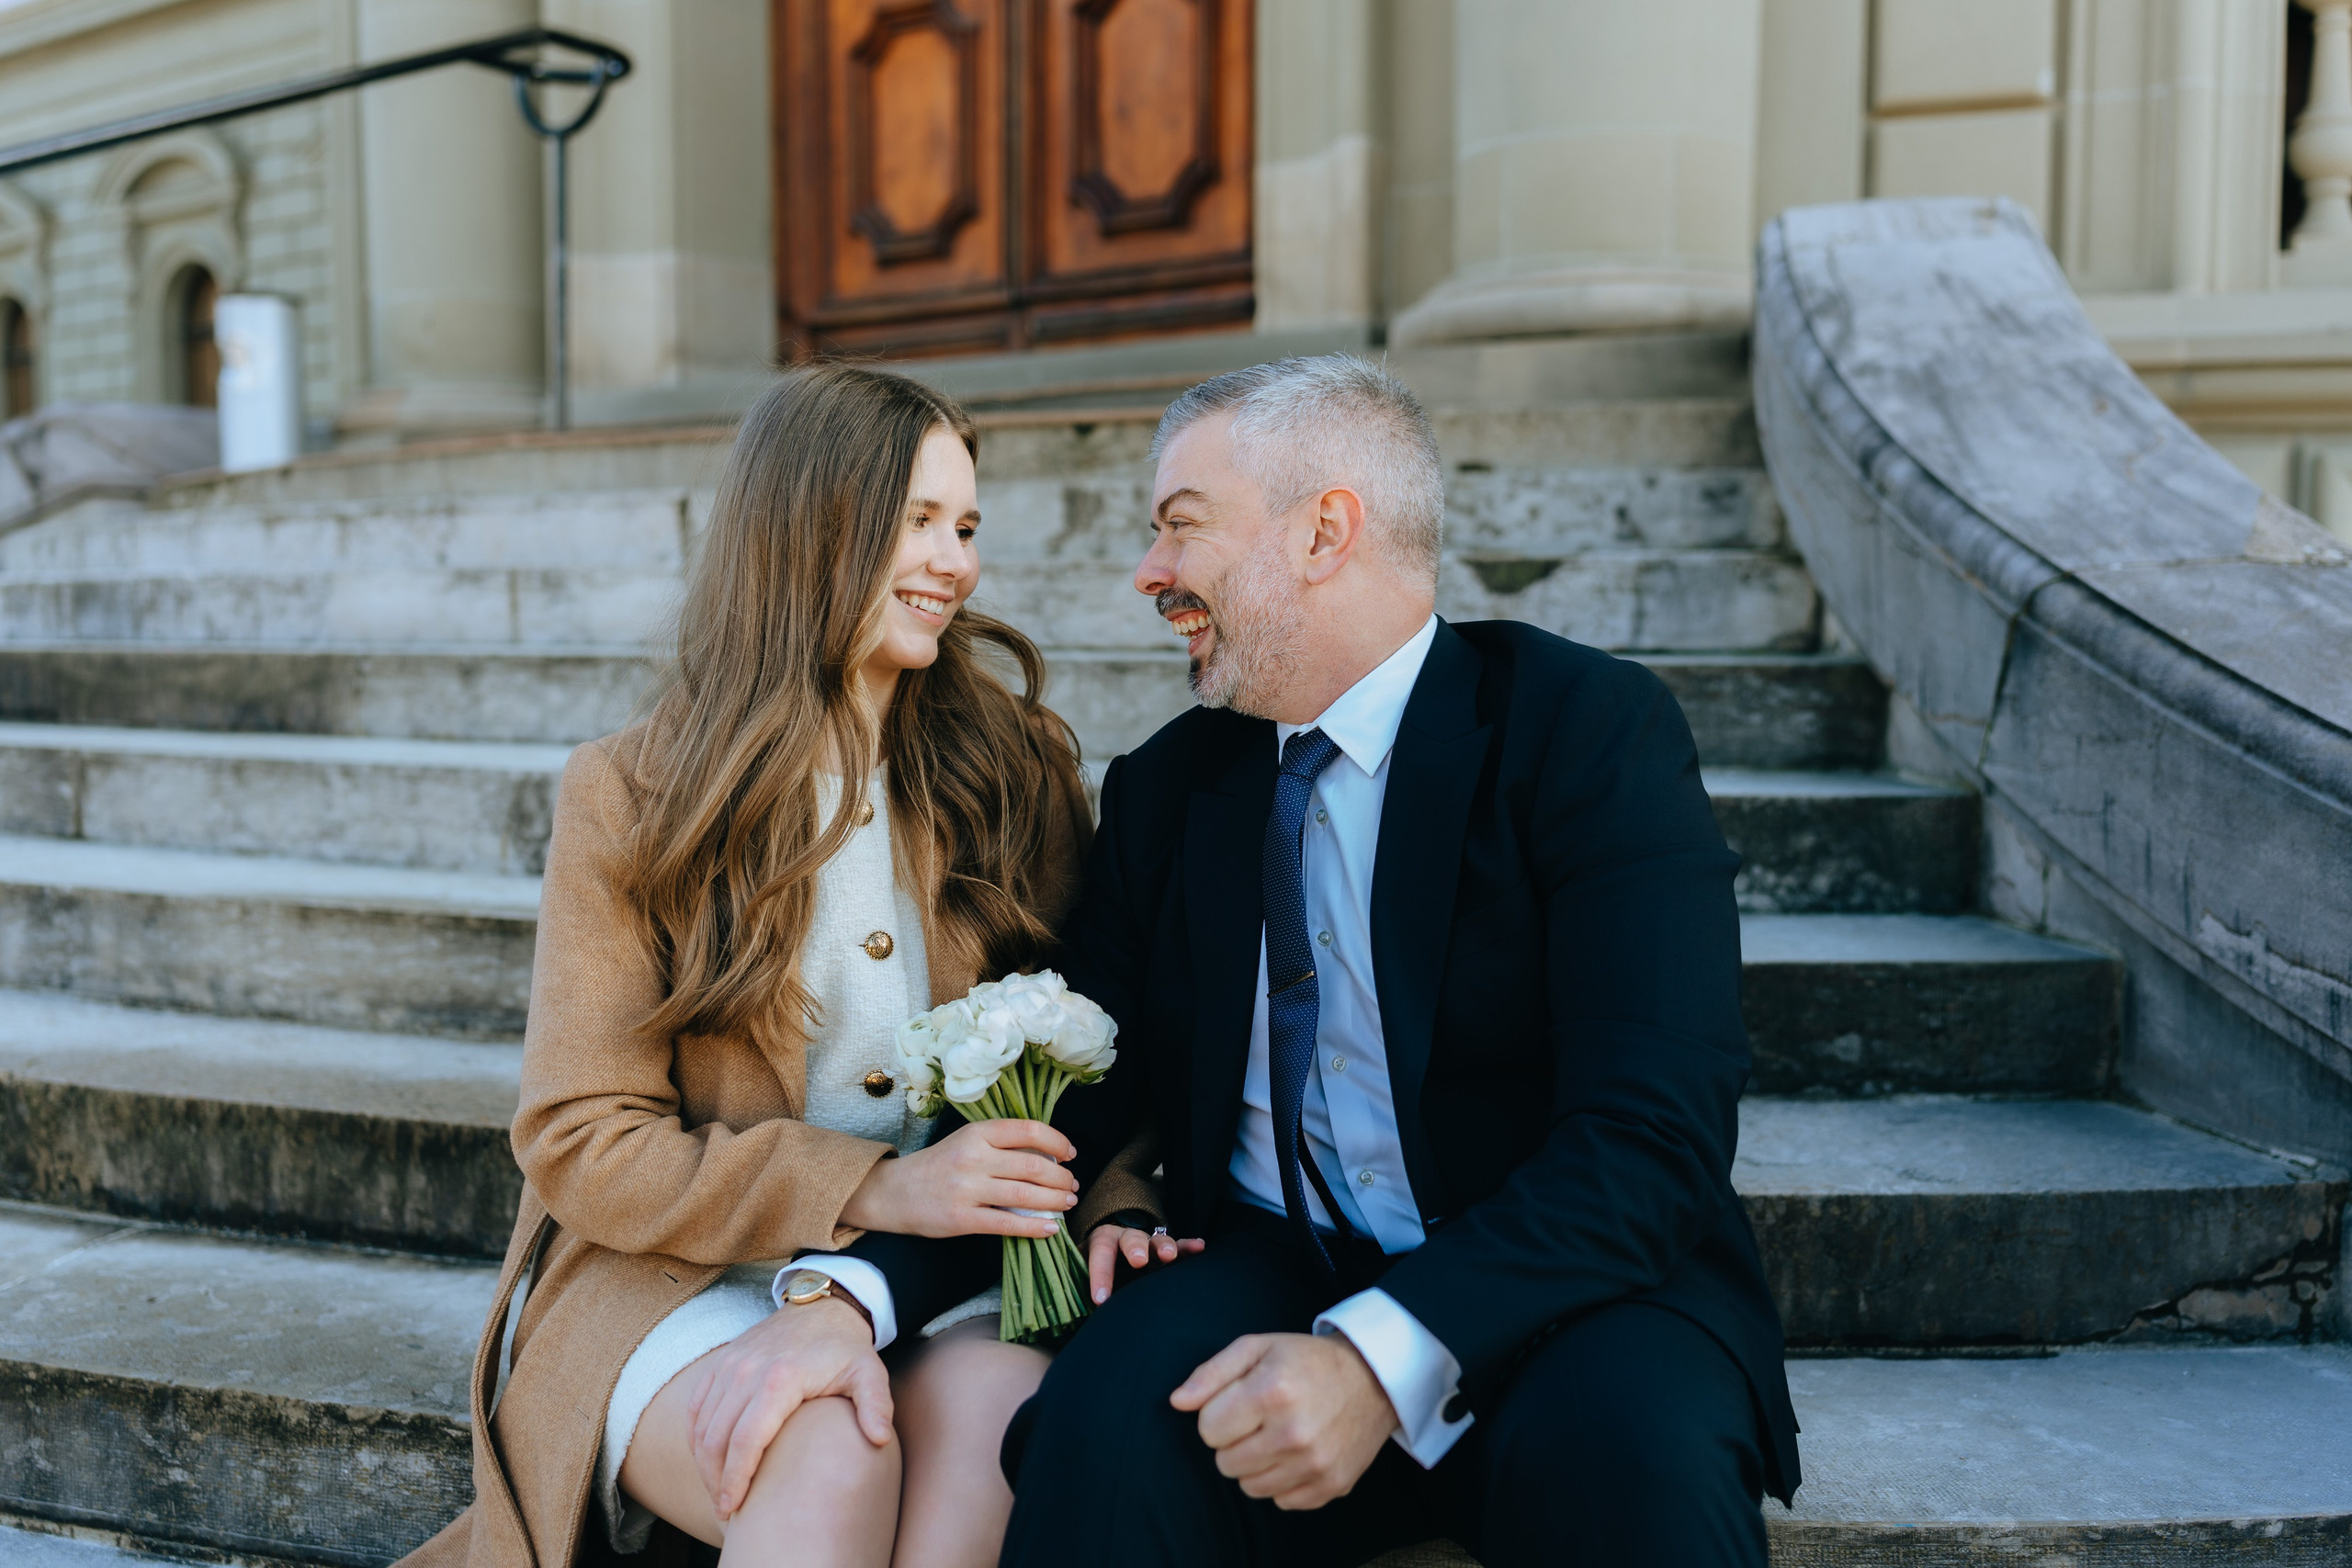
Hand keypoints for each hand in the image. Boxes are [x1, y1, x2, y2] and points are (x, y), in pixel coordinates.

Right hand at [684, 1296, 890, 1518]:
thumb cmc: (846, 1348)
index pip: (746, 1440)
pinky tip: (707, 1461)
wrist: (823, 1308)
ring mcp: (729, 1365)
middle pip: (717, 1439)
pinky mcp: (721, 1363)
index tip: (733, 1508)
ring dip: (704, 1465)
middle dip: (716, 1481)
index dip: (736, 1479)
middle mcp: (746, 1371)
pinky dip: (695, 1439)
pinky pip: (696, 1408)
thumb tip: (880, 1439)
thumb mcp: (869, 1373)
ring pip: (701, 1427)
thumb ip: (877, 1406)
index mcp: (780, 1378)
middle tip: (725, 1511)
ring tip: (718, 1493)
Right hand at [839, 1118, 1077, 1238]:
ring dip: (1055, 1201)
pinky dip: (1034, 1227)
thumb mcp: (966, 1142)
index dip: (1057, 1142)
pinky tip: (1050, 1228)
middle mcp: (973, 1157)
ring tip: (1067, 1203)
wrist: (893, 1192)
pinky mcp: (962, 1219)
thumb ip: (1001, 1145)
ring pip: (1025, 1194)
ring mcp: (967, 1189)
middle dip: (1061, 1178)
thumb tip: (1049, 1156)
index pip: (1028, 1131)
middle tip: (1073, 1185)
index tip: (1070, 1154)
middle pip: (1033, 1166)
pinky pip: (1008, 1223)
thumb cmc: (938, 1166)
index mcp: (976, 1132)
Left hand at [1086, 1223, 1205, 1304]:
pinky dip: (1188, 1248)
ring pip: (1157, 1241)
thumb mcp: (1081, 1281)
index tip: (1100, 1299)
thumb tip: (1067, 1317)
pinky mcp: (1166, 1255)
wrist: (1108, 1275)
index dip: (1100, 1274)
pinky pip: (1180, 1248)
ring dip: (1164, 1247)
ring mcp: (1148, 1245)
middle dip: (1135, 1248)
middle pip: (1131, 1238)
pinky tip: (1199, 1246)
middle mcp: (1125, 1239)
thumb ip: (1079, 1291)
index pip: (1100, 1252)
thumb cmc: (1092, 1282)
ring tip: (1169, 1256)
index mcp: (1100, 1242)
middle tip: (1138, 1261)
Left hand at [1169, 1333, 1397, 1510]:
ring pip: (1249, 1487)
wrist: (1372, 1379)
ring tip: (1278, 1434)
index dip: (1218, 1415)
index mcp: (1272, 1392)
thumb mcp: (1257, 1347)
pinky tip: (1297, 1452)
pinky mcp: (1331, 1485)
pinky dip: (1283, 1480)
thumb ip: (1211, 1374)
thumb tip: (1177, 1402)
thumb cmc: (1306, 1361)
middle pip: (1225, 1463)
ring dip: (1256, 1463)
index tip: (1239, 1402)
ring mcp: (1315, 1464)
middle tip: (1259, 1418)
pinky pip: (1281, 1501)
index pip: (1208, 1430)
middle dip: (1234, 1441)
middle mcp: (1294, 1433)